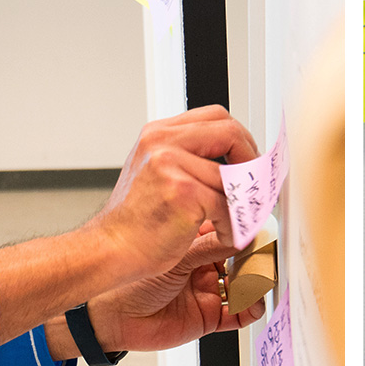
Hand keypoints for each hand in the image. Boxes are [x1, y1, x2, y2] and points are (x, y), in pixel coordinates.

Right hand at [84, 106, 256, 287]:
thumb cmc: (134, 221)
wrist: (109, 249)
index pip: (216, 116)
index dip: (240, 138)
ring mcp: (171, 164)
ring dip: (242, 204)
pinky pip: (227, 206)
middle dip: (251, 161)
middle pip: (230, 133)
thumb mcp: (155, 173)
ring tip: (235, 221)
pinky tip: (223, 234)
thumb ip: (189, 158)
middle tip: (255, 186)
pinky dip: (233, 226)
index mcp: (157, 133)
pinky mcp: (182, 193)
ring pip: (232, 177)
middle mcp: (162, 142)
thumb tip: (237, 162)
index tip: (248, 160)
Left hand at [88, 223, 266, 352]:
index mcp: (195, 243)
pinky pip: (239, 315)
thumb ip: (211, 246)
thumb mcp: (177, 255)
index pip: (230, 234)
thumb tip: (241, 232)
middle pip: (242, 260)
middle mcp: (204, 265)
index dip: (246, 233)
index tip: (261, 230)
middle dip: (256, 258)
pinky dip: (251, 310)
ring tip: (259, 279)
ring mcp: (208, 290)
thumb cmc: (130, 279)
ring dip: (255, 284)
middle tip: (265, 255)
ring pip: (244, 287)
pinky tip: (253, 303)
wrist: (110, 316)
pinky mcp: (209, 317)